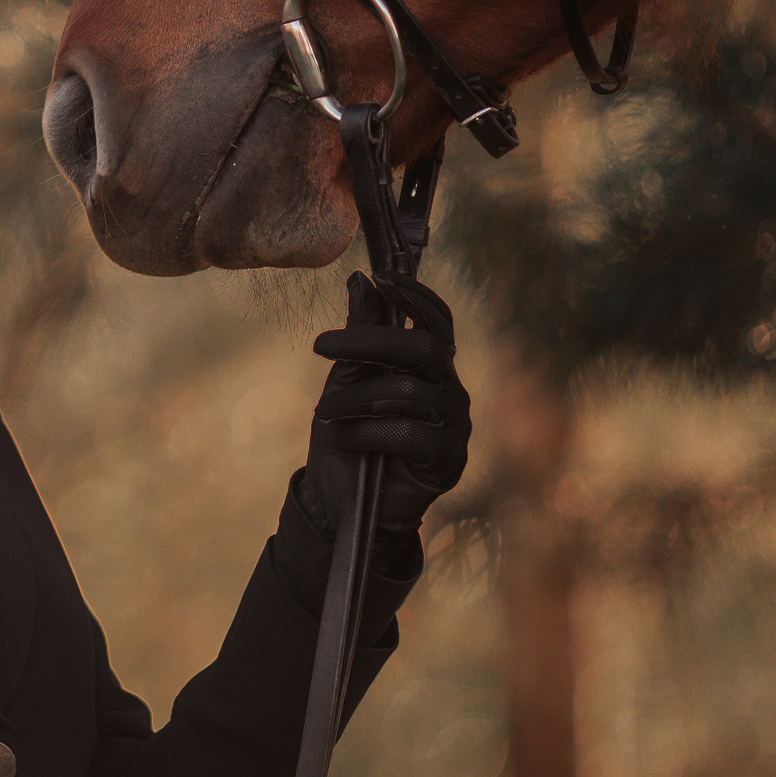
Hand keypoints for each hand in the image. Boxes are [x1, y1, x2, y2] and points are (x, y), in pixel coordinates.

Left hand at [293, 271, 468, 543]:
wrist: (339, 500)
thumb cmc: (346, 435)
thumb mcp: (346, 379)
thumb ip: (361, 333)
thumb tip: (361, 281)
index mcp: (430, 365)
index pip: (437, 320)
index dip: (415, 295)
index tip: (380, 277)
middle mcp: (450, 390)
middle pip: (422, 347)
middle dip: (369, 341)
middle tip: (321, 345)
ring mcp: (454, 425)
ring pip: (409, 390)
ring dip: (357, 396)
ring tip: (325, 411)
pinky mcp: (448, 460)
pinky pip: (410, 433)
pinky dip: (369, 432)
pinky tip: (349, 440)